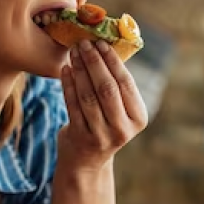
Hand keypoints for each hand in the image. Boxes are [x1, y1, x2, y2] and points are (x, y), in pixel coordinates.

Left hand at [57, 38, 147, 172]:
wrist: (86, 161)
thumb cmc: (103, 125)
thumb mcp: (118, 111)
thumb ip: (117, 87)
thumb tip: (105, 45)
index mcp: (138, 118)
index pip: (126, 83)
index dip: (112, 61)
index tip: (101, 42)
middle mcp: (122, 129)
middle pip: (107, 88)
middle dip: (94, 62)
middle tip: (84, 43)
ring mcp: (100, 135)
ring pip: (88, 95)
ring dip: (79, 70)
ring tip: (73, 53)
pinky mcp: (80, 137)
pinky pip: (72, 104)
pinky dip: (68, 84)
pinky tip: (65, 69)